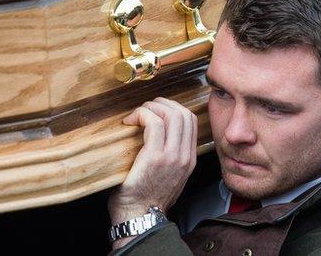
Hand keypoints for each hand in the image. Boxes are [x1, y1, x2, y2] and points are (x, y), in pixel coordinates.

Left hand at [108, 97, 197, 246]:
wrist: (139, 217)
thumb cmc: (145, 198)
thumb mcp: (168, 177)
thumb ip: (169, 157)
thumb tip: (156, 135)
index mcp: (189, 159)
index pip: (190, 121)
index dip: (173, 108)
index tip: (155, 111)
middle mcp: (184, 156)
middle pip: (183, 113)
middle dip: (162, 103)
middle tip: (145, 109)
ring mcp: (172, 156)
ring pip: (171, 114)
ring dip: (151, 107)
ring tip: (137, 115)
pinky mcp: (155, 157)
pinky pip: (153, 123)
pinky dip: (141, 115)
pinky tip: (130, 122)